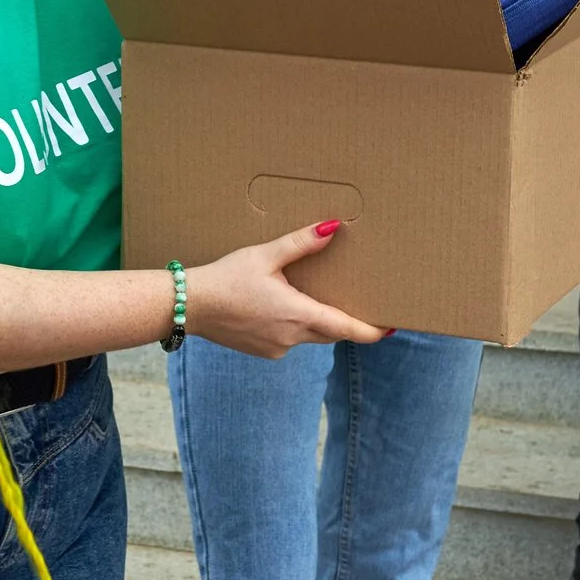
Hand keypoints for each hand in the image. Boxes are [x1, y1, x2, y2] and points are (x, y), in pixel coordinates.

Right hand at [186, 222, 389, 358]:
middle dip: (345, 322)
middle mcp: (291, 337)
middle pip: (331, 333)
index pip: (346, 329)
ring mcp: (277, 348)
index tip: (390, 329)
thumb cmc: (226, 278)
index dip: (371, 331)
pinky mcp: (264, 351)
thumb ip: (300, 243)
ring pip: (310, 336)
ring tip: (310, 298)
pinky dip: (293, 325)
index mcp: (298, 315)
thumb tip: (333, 228)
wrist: (189, 306)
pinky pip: (290, 340)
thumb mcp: (265, 256)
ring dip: (315, 320)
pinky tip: (277, 307)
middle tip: (359, 306)